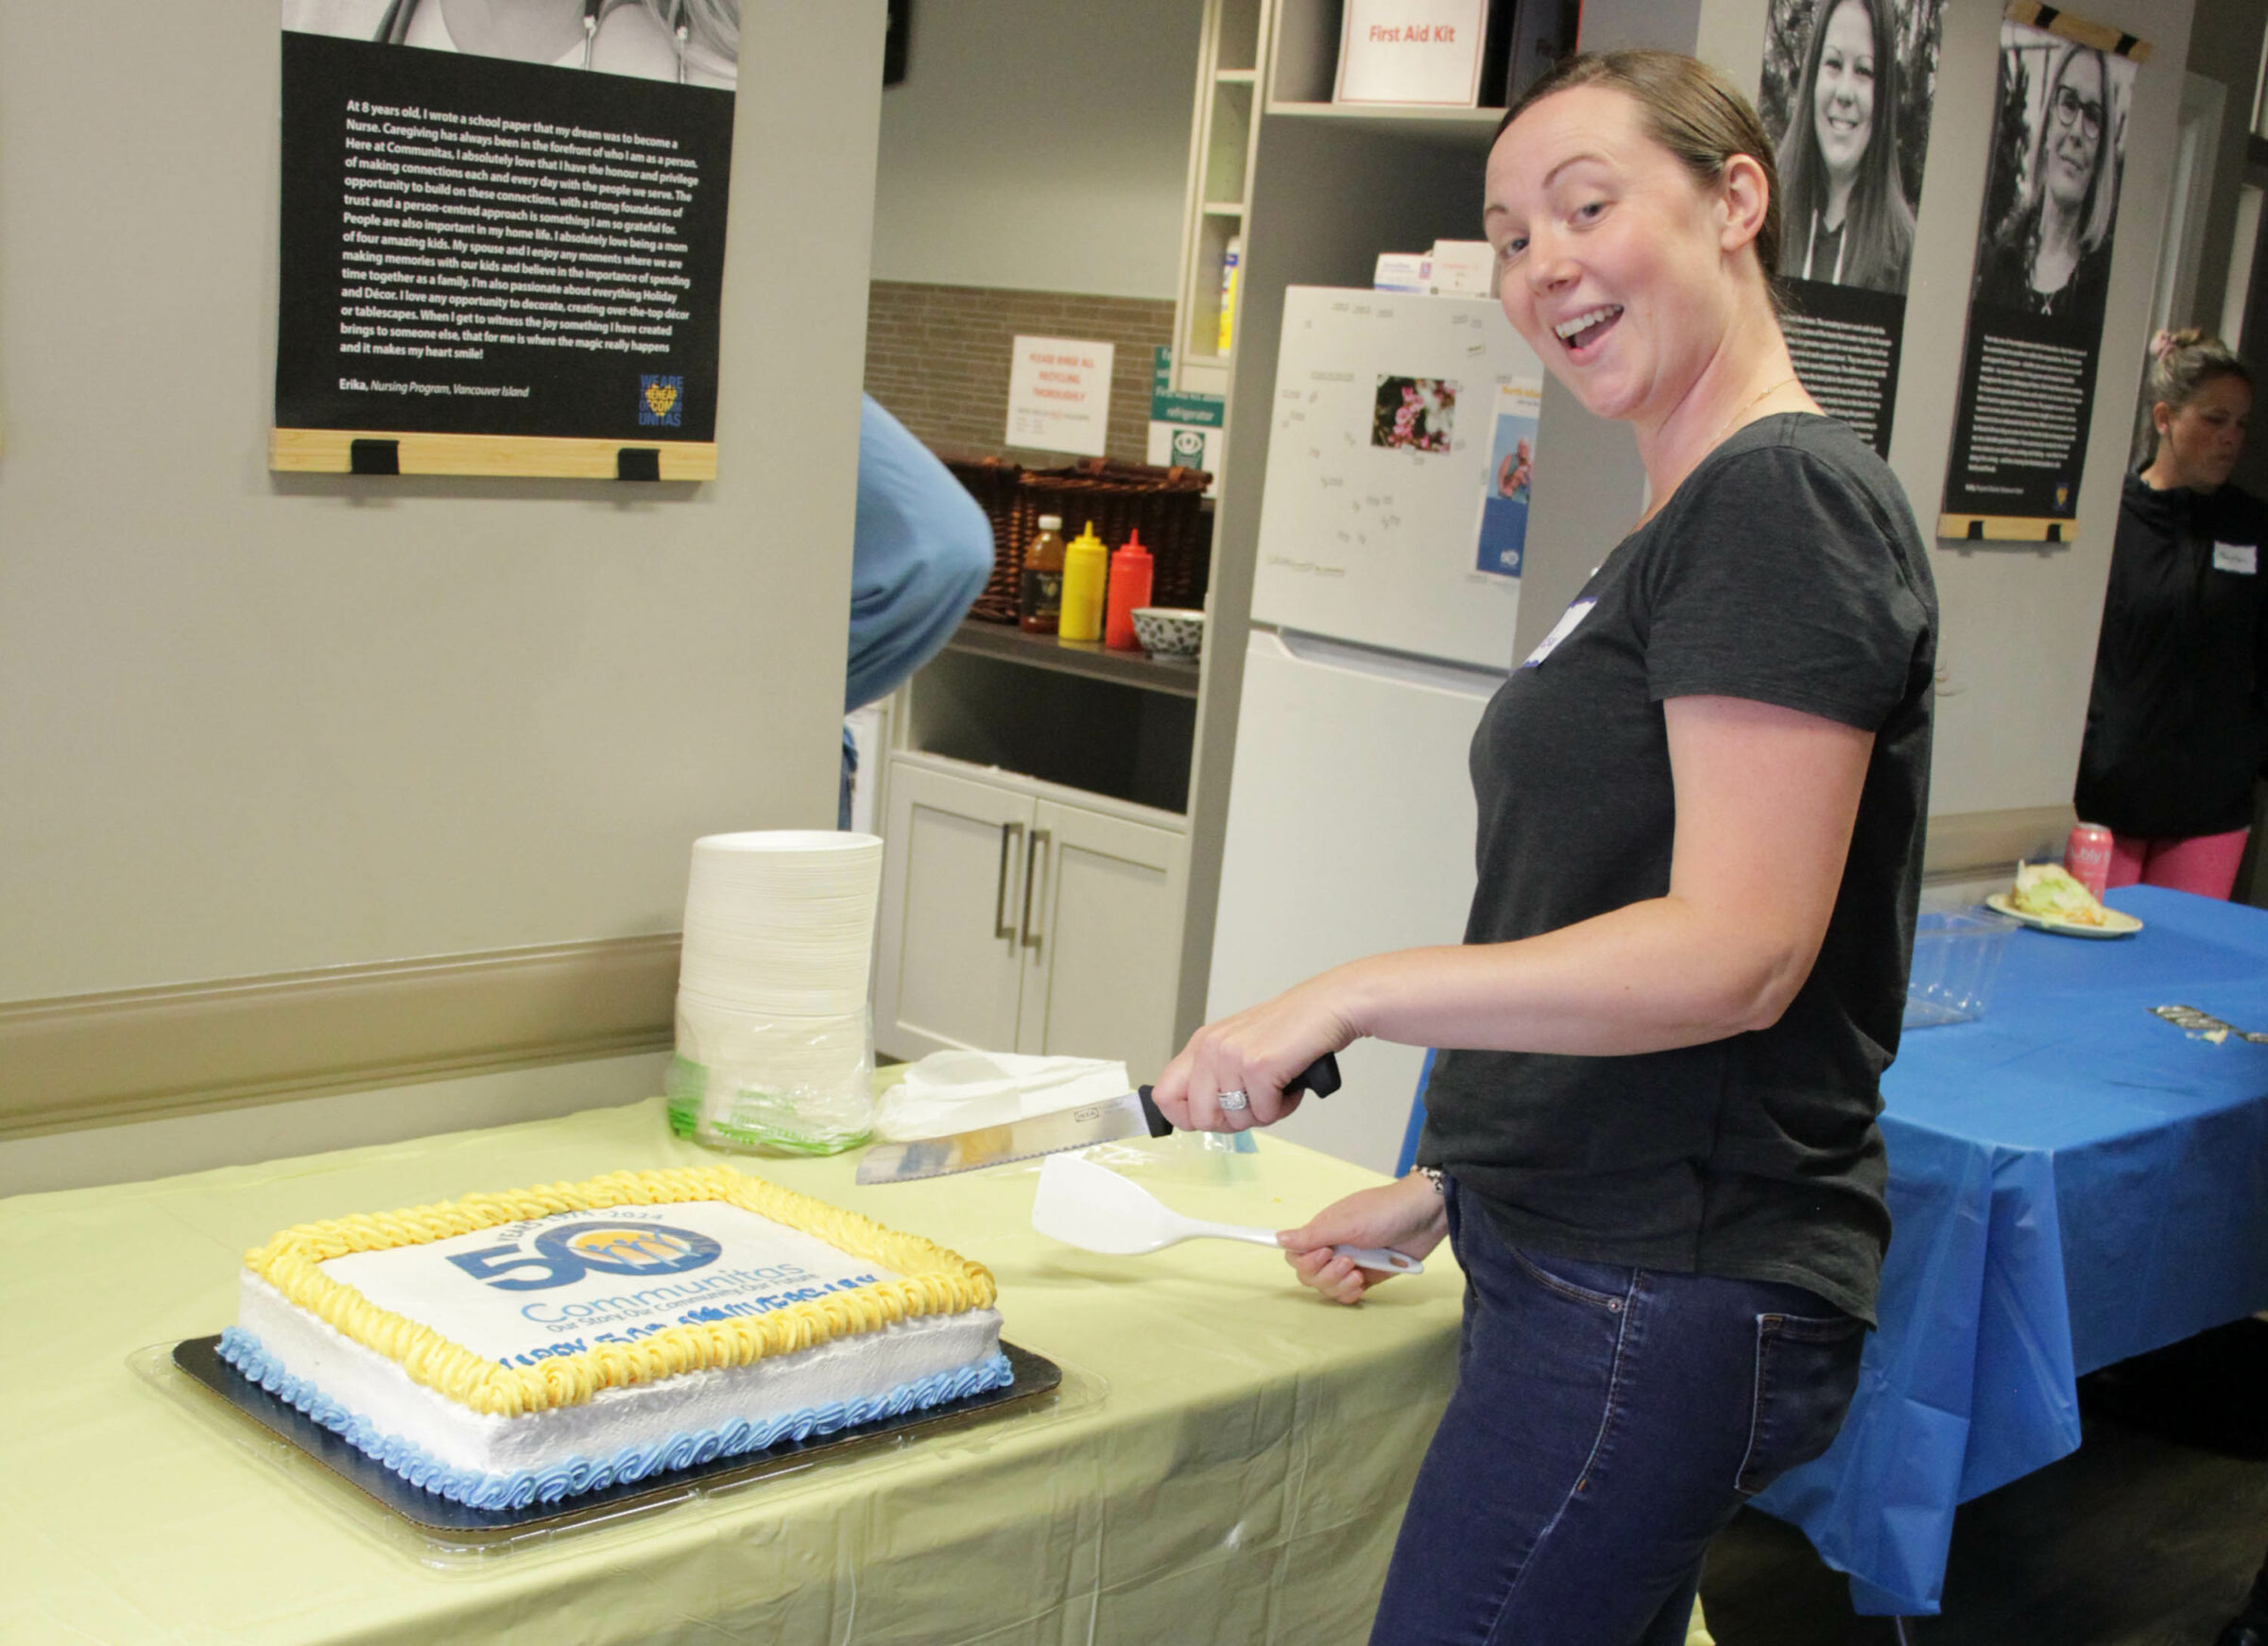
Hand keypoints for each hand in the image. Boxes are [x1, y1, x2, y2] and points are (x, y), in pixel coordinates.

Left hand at [1148, 969, 1364, 1132]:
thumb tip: (1202, 1118)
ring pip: (1236, 1120)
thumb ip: (1215, 1077)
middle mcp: (1210, 1048)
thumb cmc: (1289, 1031)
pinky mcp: (1258, 1066)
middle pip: (1200, 1118)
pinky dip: (1284, 1107)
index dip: (1188, 1118)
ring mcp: (1232, 1056)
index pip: (1164, 1096)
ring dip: (1264, 1114)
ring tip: (1279, 1088)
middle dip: (1233, 1123)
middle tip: (1257, 1105)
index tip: (1216, 1117)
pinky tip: (1291, 1085)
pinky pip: (1265, 1113)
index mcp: (1200, 1045)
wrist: (1328, 1006)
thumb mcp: (1238, 1049)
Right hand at [1280, 1175, 1447, 1304]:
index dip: (1302, 1260)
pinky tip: (1361, 1284)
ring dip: (1338, 1284)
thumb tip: (1278, 1238)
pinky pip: (1347, 1294)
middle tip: (1346, 1261)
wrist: (1425, 1217)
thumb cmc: (1384, 1212)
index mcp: (1323, 1230)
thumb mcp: (1347, 1223)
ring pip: (1327, 1287)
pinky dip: (1350, 1293)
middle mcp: (1332, 1248)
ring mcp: (1350, 1264)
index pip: (1296, 1253)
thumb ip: (1313, 1235)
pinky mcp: (1368, 1277)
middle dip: (1323, 1274)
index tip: (1321, 1256)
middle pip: (1309, 1275)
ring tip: (1358, 1271)